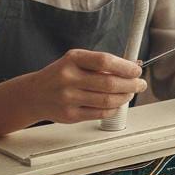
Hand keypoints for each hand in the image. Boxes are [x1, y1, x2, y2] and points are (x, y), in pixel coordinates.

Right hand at [29, 49, 145, 122]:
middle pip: (109, 83)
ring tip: (130, 93)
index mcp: (72, 59)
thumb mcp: (75, 61)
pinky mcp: (70, 115)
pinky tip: (116, 104)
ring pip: (107, 100)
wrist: (34, 95)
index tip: (137, 70)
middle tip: (140, 84)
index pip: (105, 61)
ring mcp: (68, 98)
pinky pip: (100, 113)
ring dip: (125, 97)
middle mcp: (69, 77)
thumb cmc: (60, 75)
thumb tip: (132, 66)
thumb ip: (100, 63)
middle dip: (131, 84)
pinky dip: (113, 109)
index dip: (125, 67)